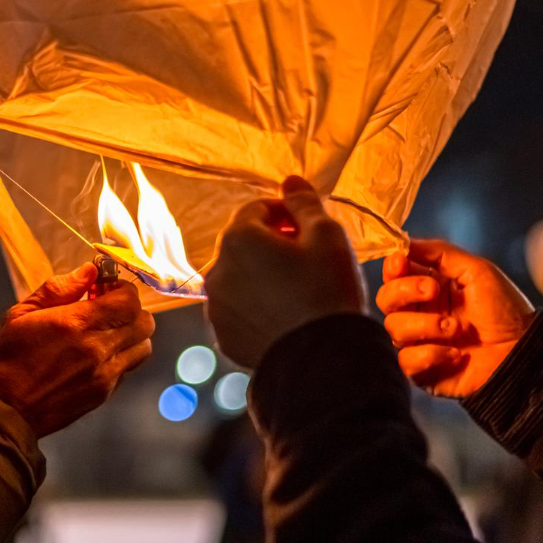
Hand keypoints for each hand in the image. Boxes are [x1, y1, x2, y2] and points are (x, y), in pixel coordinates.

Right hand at [0, 264, 155, 437]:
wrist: (3, 411)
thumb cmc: (5, 360)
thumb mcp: (21, 314)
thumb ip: (59, 289)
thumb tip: (88, 272)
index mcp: (76, 324)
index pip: (129, 301)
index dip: (122, 290)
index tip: (104, 289)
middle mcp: (97, 350)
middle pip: (145, 323)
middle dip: (130, 310)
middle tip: (106, 309)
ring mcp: (104, 376)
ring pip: (143, 347)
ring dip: (130, 335)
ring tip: (104, 333)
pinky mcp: (103, 394)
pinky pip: (128, 368)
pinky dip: (120, 357)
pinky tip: (95, 355)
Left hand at [204, 176, 365, 367]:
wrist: (323, 362)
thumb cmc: (328, 291)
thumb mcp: (327, 236)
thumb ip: (304, 203)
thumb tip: (290, 181)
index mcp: (237, 239)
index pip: (257, 209)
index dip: (285, 213)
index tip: (309, 229)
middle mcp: (216, 270)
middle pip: (243, 243)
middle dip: (271, 244)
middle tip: (307, 259)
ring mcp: (215, 306)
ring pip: (238, 277)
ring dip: (260, 275)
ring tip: (296, 291)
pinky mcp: (222, 335)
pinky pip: (237, 309)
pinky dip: (255, 305)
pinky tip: (284, 315)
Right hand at [375, 240, 533, 396]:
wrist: (523, 352)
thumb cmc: (505, 310)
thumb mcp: (476, 271)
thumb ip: (440, 253)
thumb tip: (404, 242)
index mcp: (429, 289)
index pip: (394, 275)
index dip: (392, 267)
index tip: (402, 261)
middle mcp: (420, 314)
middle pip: (385, 299)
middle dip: (405, 291)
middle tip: (434, 290)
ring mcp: (420, 342)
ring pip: (394, 328)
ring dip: (426, 325)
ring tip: (457, 329)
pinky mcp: (423, 371)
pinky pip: (407, 360)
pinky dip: (431, 355)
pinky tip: (456, 354)